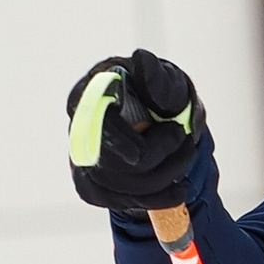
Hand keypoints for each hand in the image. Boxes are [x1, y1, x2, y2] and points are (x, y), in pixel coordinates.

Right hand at [64, 49, 206, 210]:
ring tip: (185, 155)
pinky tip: (176, 187)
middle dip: (160, 156)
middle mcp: (78, 130)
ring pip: (124, 188)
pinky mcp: (94, 187)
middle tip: (183, 140)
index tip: (152, 145)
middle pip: (112, 163)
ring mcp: (82, 161)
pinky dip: (158, 198)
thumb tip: (141, 60)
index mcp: (88, 96)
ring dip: (167, 176)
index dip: (120, 140)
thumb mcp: (165, 80)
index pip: (94, 124)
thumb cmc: (161, 95)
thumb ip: (155, 75)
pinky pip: (124, 203)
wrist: (163, 121)